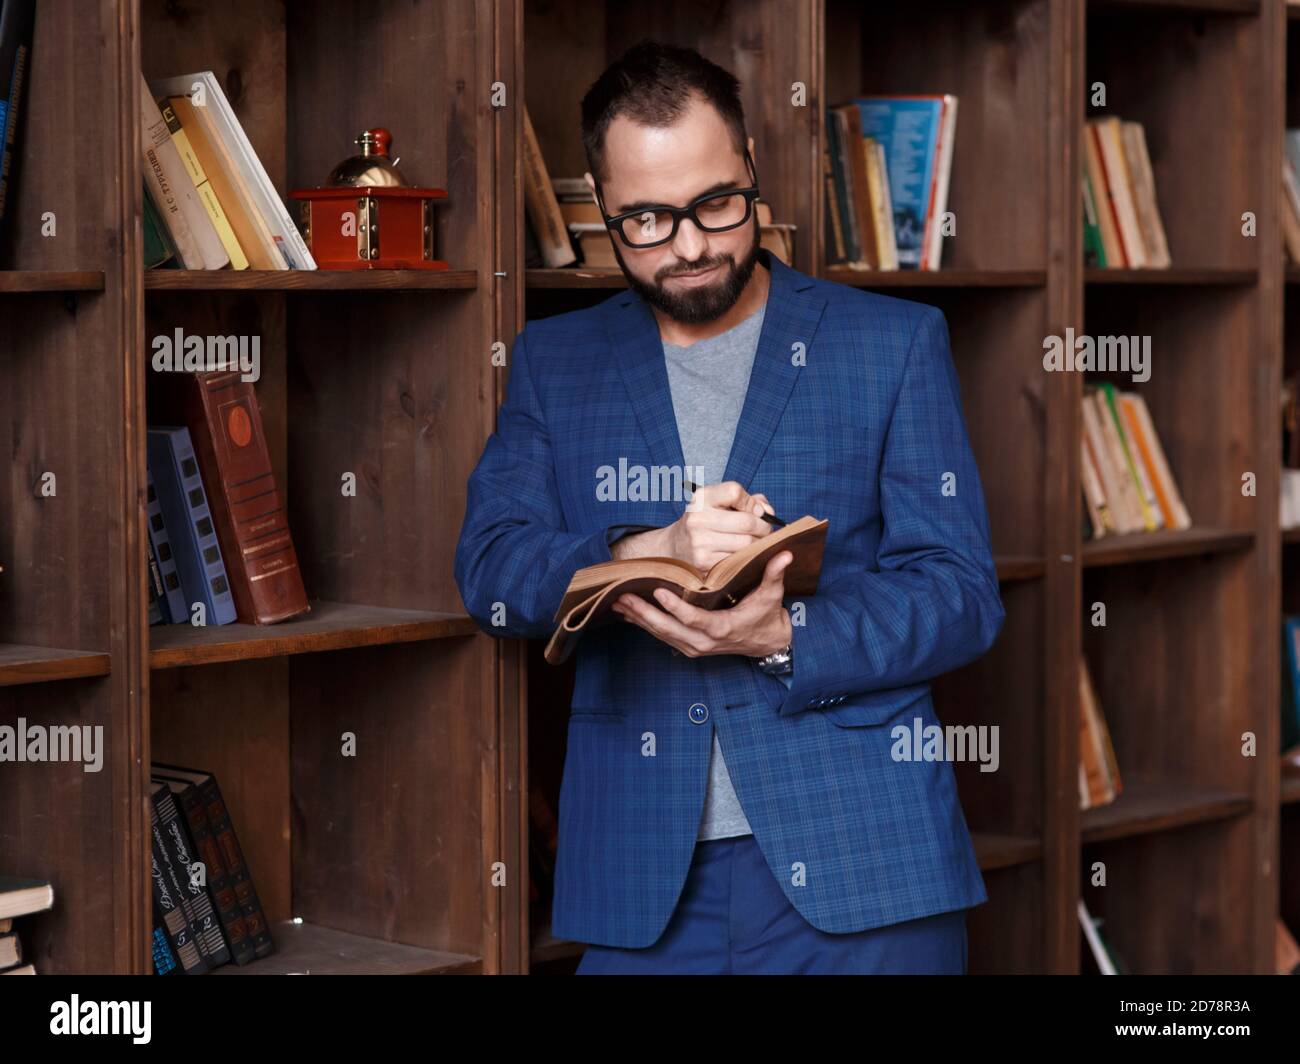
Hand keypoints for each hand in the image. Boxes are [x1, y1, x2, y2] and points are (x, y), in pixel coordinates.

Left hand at [611, 550, 794, 657]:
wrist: (768, 643)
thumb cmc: (767, 616)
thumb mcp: (772, 596)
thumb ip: (774, 574)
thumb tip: (784, 553)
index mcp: (723, 629)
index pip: (694, 620)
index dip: (675, 607)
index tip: (658, 590)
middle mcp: (704, 642)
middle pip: (667, 629)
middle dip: (643, 612)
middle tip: (622, 596)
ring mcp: (694, 647)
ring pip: (660, 634)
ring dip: (638, 618)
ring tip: (617, 601)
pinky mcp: (688, 647)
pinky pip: (662, 636)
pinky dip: (644, 624)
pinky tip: (627, 612)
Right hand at [614, 480, 774, 569]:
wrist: (675, 546)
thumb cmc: (706, 521)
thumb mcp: (720, 503)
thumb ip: (748, 500)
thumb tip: (768, 512)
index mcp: (702, 498)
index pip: (734, 491)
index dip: (751, 502)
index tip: (756, 511)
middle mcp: (698, 518)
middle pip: (746, 522)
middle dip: (763, 527)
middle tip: (765, 531)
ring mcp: (699, 542)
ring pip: (746, 544)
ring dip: (758, 544)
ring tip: (756, 542)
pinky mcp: (704, 562)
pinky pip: (738, 560)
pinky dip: (747, 558)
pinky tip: (744, 555)